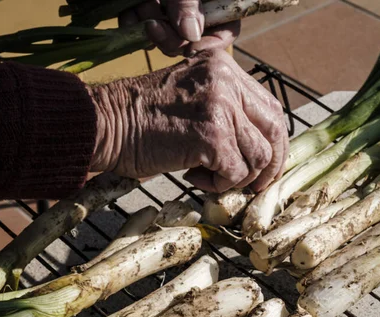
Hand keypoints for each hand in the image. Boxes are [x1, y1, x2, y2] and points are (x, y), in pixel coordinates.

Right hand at [88, 49, 288, 192]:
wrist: (104, 124)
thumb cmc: (141, 118)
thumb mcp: (191, 97)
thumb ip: (225, 108)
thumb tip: (257, 144)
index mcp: (224, 68)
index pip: (271, 107)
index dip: (274, 141)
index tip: (266, 164)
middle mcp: (226, 82)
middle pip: (275, 130)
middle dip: (269, 165)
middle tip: (253, 184)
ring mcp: (220, 107)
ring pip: (258, 157)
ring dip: (237, 176)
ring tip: (207, 174)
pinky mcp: (211, 136)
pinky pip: (236, 173)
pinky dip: (219, 185)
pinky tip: (194, 175)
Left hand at [119, 0, 239, 57]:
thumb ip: (188, 2)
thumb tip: (190, 36)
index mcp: (216, 1)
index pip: (226, 30)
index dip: (210, 44)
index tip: (189, 48)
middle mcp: (197, 7)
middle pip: (192, 37)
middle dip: (171, 37)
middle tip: (155, 25)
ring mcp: (172, 8)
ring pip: (166, 32)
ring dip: (151, 29)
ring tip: (141, 8)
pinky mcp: (148, 6)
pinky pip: (143, 23)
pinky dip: (133, 22)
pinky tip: (128, 15)